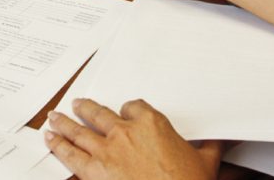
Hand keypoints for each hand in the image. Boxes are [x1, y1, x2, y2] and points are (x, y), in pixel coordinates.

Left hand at [45, 98, 221, 179]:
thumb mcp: (206, 161)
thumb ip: (210, 146)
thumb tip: (223, 140)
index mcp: (151, 123)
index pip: (134, 106)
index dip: (129, 109)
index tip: (126, 111)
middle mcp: (126, 132)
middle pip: (100, 113)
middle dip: (87, 108)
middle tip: (79, 103)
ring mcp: (107, 151)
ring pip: (79, 130)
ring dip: (65, 122)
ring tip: (55, 117)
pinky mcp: (94, 171)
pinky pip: (70, 154)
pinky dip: (58, 145)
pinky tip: (50, 140)